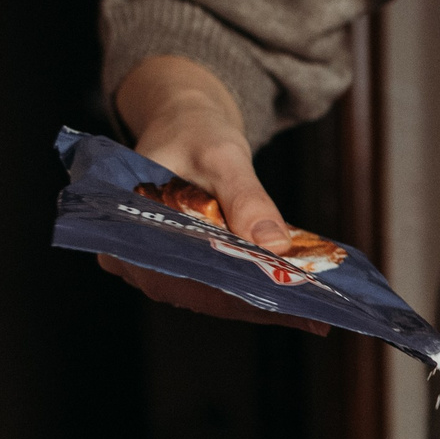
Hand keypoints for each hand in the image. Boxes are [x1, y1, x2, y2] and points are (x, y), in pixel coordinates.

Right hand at [100, 54, 325, 335]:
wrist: (186, 124)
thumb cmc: (194, 133)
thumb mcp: (222, 156)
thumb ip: (246, 198)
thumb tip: (275, 246)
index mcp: (127, 234)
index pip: (181, 279)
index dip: (233, 295)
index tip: (283, 305)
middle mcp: (135, 260)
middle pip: (199, 294)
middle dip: (256, 303)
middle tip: (312, 314)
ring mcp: (159, 266)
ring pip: (212, 295)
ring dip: (260, 300)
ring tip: (310, 308)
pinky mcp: (184, 264)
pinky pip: (218, 283)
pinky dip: (254, 286)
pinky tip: (293, 292)